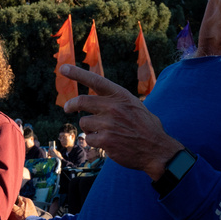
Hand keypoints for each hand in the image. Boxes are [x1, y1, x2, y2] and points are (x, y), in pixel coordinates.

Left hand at [61, 64, 182, 179]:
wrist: (157, 150)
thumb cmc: (147, 128)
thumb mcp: (135, 106)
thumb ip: (117, 102)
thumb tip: (97, 103)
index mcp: (121, 95)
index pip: (95, 80)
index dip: (77, 73)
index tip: (63, 68)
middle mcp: (113, 107)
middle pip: (81, 101)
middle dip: (71, 105)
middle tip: (68, 108)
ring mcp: (108, 124)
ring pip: (85, 123)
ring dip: (90, 128)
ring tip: (105, 133)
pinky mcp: (105, 140)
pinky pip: (89, 139)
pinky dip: (95, 142)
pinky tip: (109, 143)